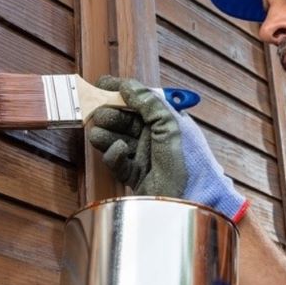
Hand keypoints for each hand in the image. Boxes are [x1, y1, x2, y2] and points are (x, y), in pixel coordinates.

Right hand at [88, 76, 248, 222]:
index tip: (101, 84)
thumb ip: (149, 104)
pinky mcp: (135, 175)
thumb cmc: (187, 161)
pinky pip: (118, 161)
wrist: (188, 200)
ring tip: (97, 133)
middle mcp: (154, 136)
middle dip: (110, 114)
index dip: (121, 91)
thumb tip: (128, 86)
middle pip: (125, 119)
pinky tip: (118, 151)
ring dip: (106, 134)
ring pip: (117, 138)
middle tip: (97, 113)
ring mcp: (144, 156)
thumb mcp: (171, 126)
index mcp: (166, 121)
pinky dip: (115, 155)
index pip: (140, 100)